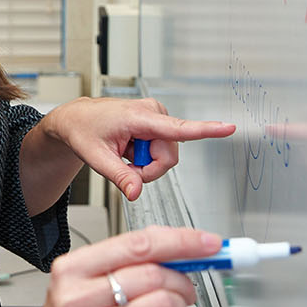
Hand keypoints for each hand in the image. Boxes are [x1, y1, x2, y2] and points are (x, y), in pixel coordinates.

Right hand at [23, 226, 220, 306]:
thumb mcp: (79, 283)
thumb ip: (123, 263)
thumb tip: (176, 248)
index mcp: (72, 269)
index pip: (138, 244)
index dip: (182, 240)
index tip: (208, 243)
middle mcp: (80, 298)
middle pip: (155, 274)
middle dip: (183, 279)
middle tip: (185, 286)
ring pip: (164, 305)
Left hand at [40, 97, 234, 200]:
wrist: (77, 119)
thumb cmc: (84, 130)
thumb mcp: (95, 157)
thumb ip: (118, 176)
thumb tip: (135, 193)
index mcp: (138, 117)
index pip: (178, 128)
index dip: (206, 129)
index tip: (228, 128)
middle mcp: (153, 113)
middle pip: (169, 157)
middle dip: (149, 169)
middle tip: (125, 166)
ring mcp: (157, 117)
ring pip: (166, 156)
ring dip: (146, 164)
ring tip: (124, 154)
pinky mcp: (158, 123)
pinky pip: (161, 151)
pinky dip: (145, 157)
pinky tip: (129, 149)